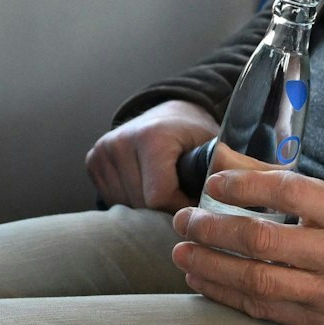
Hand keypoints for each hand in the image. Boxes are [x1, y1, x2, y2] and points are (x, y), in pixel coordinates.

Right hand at [85, 99, 218, 210]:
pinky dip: (131, 201)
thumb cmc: (193, 135)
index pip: (158, 197)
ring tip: (163, 190)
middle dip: (164, 209)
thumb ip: (225, 170)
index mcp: (151, 137)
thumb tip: (230, 199)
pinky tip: (144, 186)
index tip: (194, 201)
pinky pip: (113, 200)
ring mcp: (102, 152)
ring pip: (126, 206)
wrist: (168, 115)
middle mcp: (119, 142)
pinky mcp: (92, 161)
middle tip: (180, 196)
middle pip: (141, 204)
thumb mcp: (215, 148)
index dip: (180, 207)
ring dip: (146, 208)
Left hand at [171, 169, 323, 324]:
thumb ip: (284, 184)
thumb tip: (225, 164)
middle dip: (213, 229)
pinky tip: (200, 279)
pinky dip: (225, 294)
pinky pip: (262, 309)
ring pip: (257, 280)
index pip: (288, 191)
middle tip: (184, 220)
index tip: (213, 183)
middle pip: (263, 240)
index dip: (244, 186)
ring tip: (181, 253)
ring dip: (210, 266)